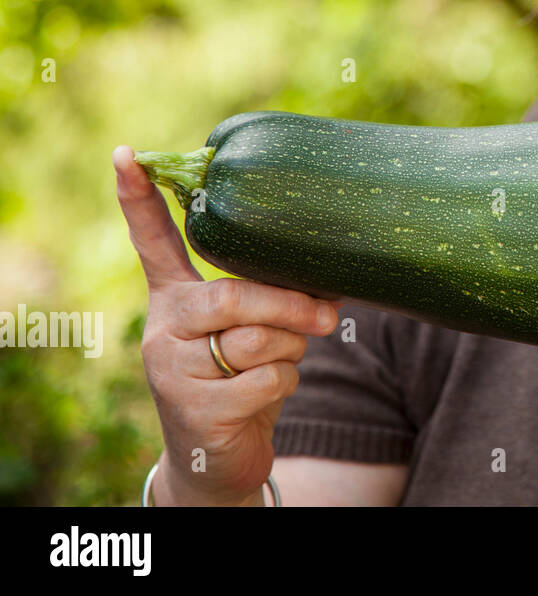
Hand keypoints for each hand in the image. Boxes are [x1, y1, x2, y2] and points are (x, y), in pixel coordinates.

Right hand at [115, 145, 341, 504]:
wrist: (220, 460)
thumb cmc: (247, 377)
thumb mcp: (257, 330)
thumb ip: (275, 296)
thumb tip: (332, 277)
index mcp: (175, 299)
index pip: (152, 243)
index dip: (140, 200)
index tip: (127, 155)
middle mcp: (164, 328)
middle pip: (233, 297)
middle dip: (290, 305)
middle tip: (328, 314)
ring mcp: (171, 371)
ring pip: (256, 339)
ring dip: (292, 349)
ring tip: (283, 359)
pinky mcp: (194, 411)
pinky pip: (265, 380)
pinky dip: (285, 383)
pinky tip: (267, 394)